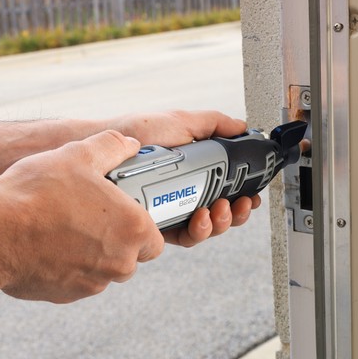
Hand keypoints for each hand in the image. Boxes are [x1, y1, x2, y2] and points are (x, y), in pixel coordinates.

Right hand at [0, 130, 163, 304]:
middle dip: (117, 241)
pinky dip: (69, 267)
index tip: (127, 217)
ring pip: (103, 270)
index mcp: (133, 230)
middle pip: (130, 257)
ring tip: (68, 228)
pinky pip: (77, 281)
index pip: (155, 241)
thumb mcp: (79, 155)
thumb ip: (112, 147)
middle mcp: (119, 263)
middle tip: (94, 218)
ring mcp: (92, 283)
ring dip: (93, 255)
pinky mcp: (65, 295)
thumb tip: (128, 144)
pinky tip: (50, 244)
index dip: (143, 229)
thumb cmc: (38, 194)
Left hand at [107, 110, 261, 246]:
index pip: (225, 190)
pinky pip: (184, 236)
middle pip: (220, 213)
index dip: (241, 197)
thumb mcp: (181, 122)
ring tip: (218, 209)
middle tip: (238, 204)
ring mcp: (171, 209)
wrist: (107, 148)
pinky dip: (198, 231)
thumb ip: (213, 124)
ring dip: (220, 223)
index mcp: (194, 171)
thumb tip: (242, 127)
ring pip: (205, 228)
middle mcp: (184, 192)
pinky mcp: (157, 224)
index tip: (251, 195)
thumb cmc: (138, 133)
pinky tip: (200, 218)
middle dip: (235, 213)